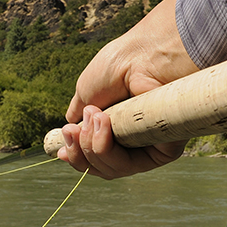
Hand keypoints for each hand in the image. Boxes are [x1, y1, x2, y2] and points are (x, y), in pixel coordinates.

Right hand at [58, 0, 198, 178]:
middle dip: (81, 152)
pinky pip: (130, 165)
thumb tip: (69, 133)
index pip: (96, 158)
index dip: (77, 159)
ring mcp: (149, 146)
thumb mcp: (86, 95)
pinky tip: (104, 125)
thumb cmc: (115, 69)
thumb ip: (79, 119)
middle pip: (101, 168)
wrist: (137, 57)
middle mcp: (134, 141)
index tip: (62, 151)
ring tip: (94, 117)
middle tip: (73, 130)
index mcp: (117, 129)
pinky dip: (108, 150)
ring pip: (113, 170)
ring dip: (92, 146)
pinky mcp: (163, 149)